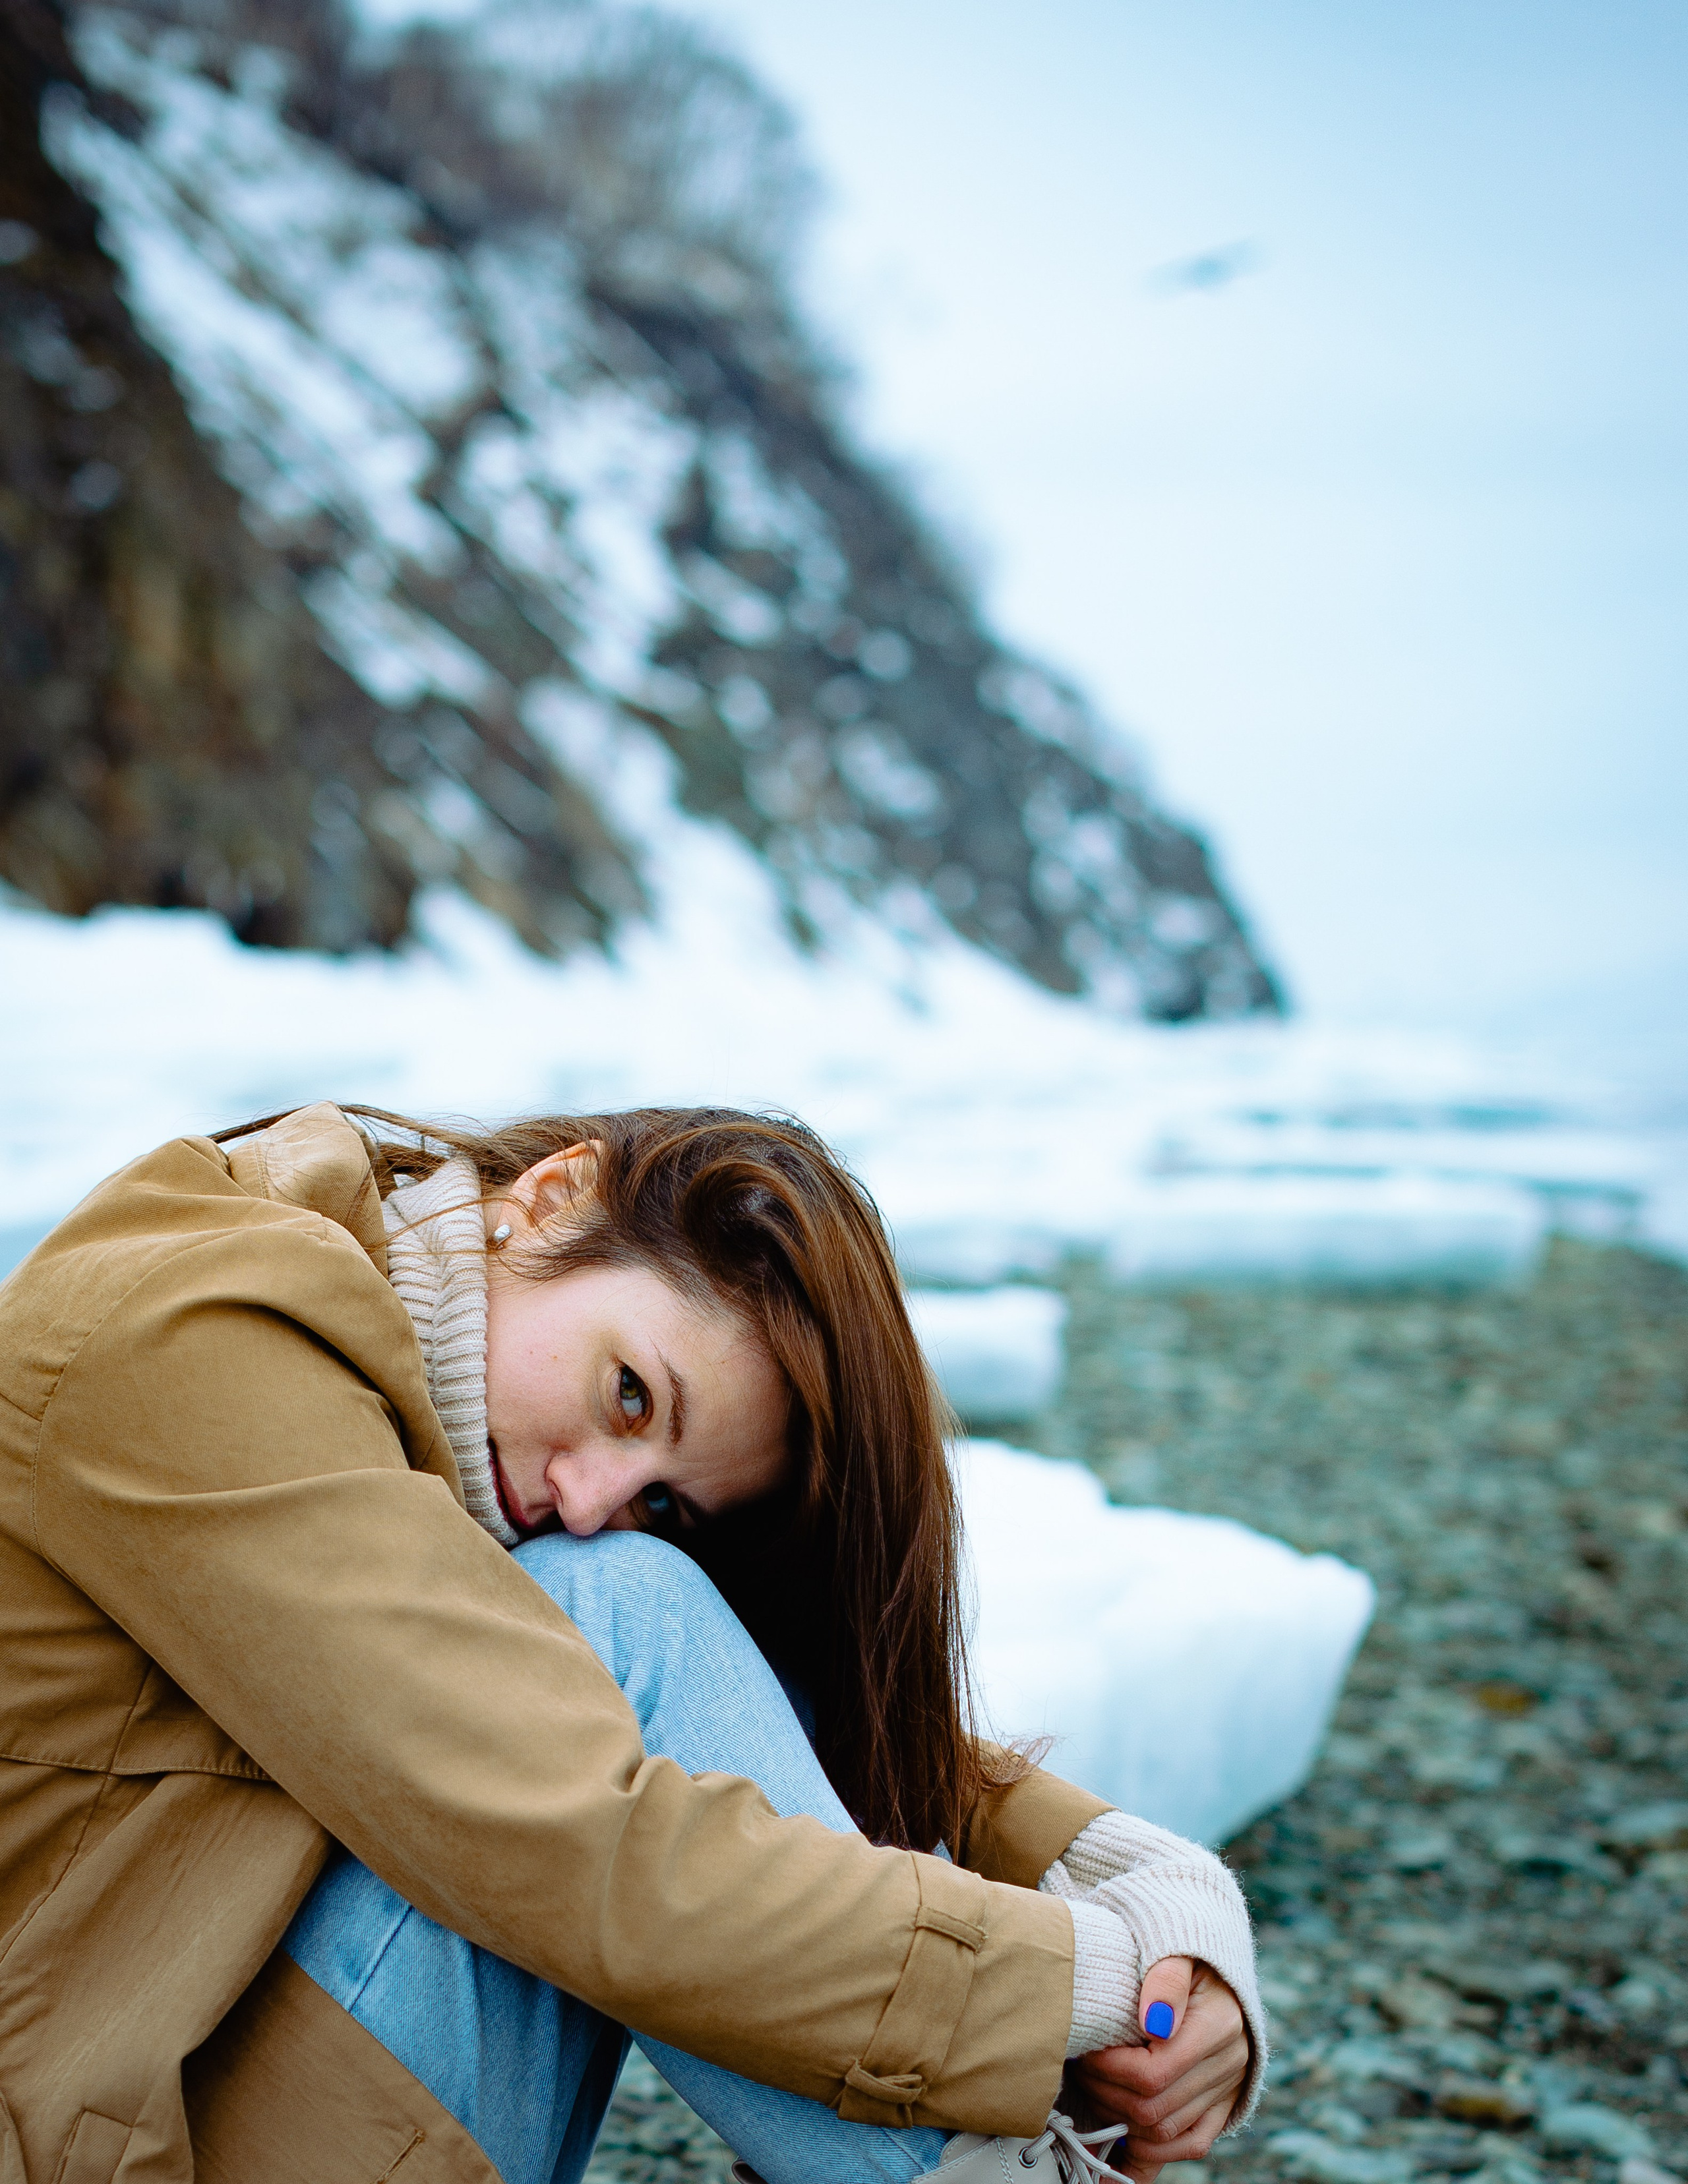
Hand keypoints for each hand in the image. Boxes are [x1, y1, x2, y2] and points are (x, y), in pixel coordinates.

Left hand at [1064, 1957, 1249, 2183]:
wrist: (1218, 1964)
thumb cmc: (1186, 1951)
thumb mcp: (1177, 1947)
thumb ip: (1165, 1979)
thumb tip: (1152, 2021)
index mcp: (1219, 2025)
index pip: (1152, 2073)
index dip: (1107, 2069)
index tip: (1084, 2050)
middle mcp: (1229, 2065)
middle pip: (1152, 2109)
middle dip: (1104, 2095)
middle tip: (1078, 2070)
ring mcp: (1227, 2091)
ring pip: (1163, 2133)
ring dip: (1118, 2122)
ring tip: (1091, 2092)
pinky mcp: (1222, 2107)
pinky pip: (1188, 2146)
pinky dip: (1149, 2153)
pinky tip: (1116, 2150)